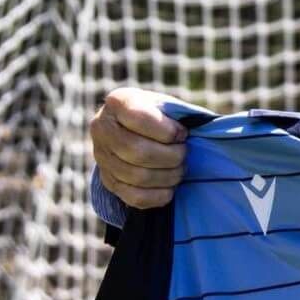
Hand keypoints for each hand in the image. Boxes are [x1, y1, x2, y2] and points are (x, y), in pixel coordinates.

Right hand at [89, 87, 188, 208]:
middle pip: (138, 152)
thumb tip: (198, 130)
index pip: (138, 118)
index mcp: (117, 103)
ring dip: (168, 176)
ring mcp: (102, 157)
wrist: (133, 129)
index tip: (183, 134)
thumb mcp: (164, 104)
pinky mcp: (108, 181)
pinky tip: (170, 188)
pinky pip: (134, 197)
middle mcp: (102, 129)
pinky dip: (158, 196)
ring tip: (180, 169)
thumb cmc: (158, 114)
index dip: (167, 130)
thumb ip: (176, 114)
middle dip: (171, 156)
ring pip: (138, 176)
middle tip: (185, 154)